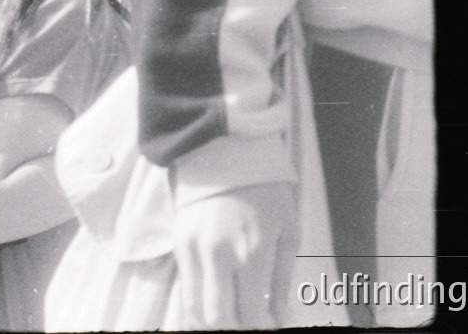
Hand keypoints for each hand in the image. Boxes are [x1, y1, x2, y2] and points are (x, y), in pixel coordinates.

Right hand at [169, 181, 294, 328]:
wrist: (226, 150)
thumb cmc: (266, 190)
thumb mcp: (287, 232)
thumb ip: (282, 282)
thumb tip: (280, 319)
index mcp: (252, 254)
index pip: (252, 317)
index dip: (262, 329)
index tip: (269, 326)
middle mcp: (218, 255)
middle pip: (219, 320)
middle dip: (237, 328)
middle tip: (251, 322)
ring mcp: (194, 249)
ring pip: (195, 310)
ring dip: (215, 323)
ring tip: (234, 318)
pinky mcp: (179, 242)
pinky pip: (185, 289)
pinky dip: (199, 306)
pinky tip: (217, 305)